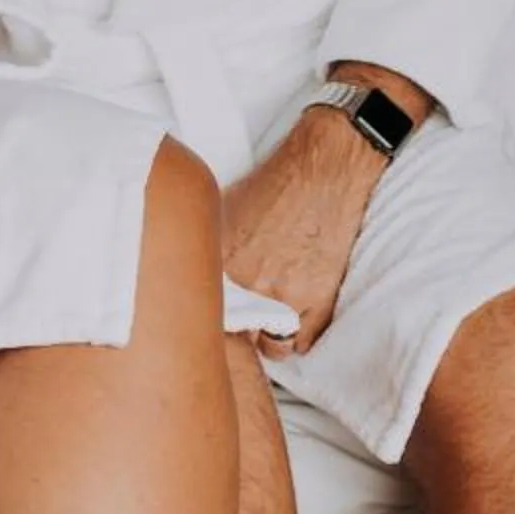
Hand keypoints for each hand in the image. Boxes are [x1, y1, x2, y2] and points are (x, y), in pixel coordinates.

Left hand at [222, 110, 386, 355]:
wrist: (324, 170)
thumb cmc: (276, 182)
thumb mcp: (223, 207)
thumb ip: (206, 243)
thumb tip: (190, 261)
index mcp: (220, 259)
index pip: (200, 310)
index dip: (207, 314)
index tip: (209, 315)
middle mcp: (248, 281)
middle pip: (234, 331)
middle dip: (237, 326)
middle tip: (243, 316)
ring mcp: (284, 295)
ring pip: (267, 344)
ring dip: (268, 336)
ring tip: (270, 319)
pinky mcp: (317, 302)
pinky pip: (301, 343)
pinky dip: (298, 335)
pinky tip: (295, 317)